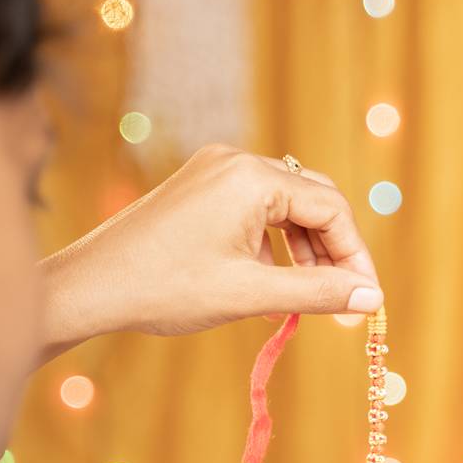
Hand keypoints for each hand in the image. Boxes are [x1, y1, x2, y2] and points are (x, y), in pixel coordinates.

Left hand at [38, 144, 381, 357]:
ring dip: (305, 252)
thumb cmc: (165, 288)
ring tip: (308, 299)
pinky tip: (271, 285)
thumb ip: (318, 292)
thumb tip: (372, 299)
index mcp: (251, 177)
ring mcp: (215, 171)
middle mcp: (236, 161)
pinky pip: (256, 211)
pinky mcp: (200, 188)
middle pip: (313, 200)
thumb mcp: (251, 294)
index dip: (355, 256)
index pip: (331, 208)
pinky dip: (273, 246)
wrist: (90, 287)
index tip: (366, 300)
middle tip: (345, 301)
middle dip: (333, 252)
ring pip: (285, 207)